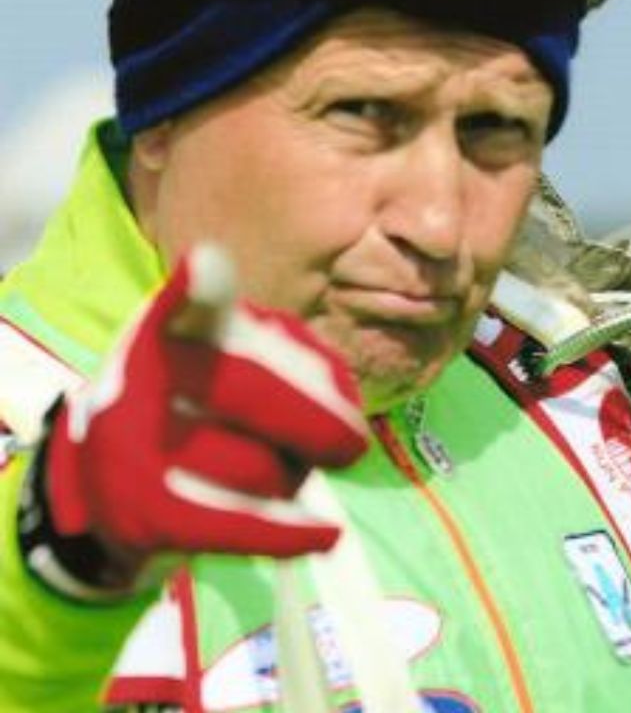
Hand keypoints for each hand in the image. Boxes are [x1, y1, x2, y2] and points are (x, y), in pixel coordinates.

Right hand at [42, 244, 367, 588]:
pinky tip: (324, 535)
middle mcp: (146, 377)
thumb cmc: (197, 401)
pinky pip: (241, 527)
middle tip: (350, 443)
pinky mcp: (146, 514)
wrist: (111, 476)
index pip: (190, 306)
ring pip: (264, 466)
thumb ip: (287, 354)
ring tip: (276, 467)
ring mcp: (137, 448)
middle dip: (323, 425)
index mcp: (175, 327)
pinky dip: (291, 533)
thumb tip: (339, 401)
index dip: (201, 289)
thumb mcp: (230, 353)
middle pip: (257, 396)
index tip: (207, 265)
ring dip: (295, 474)